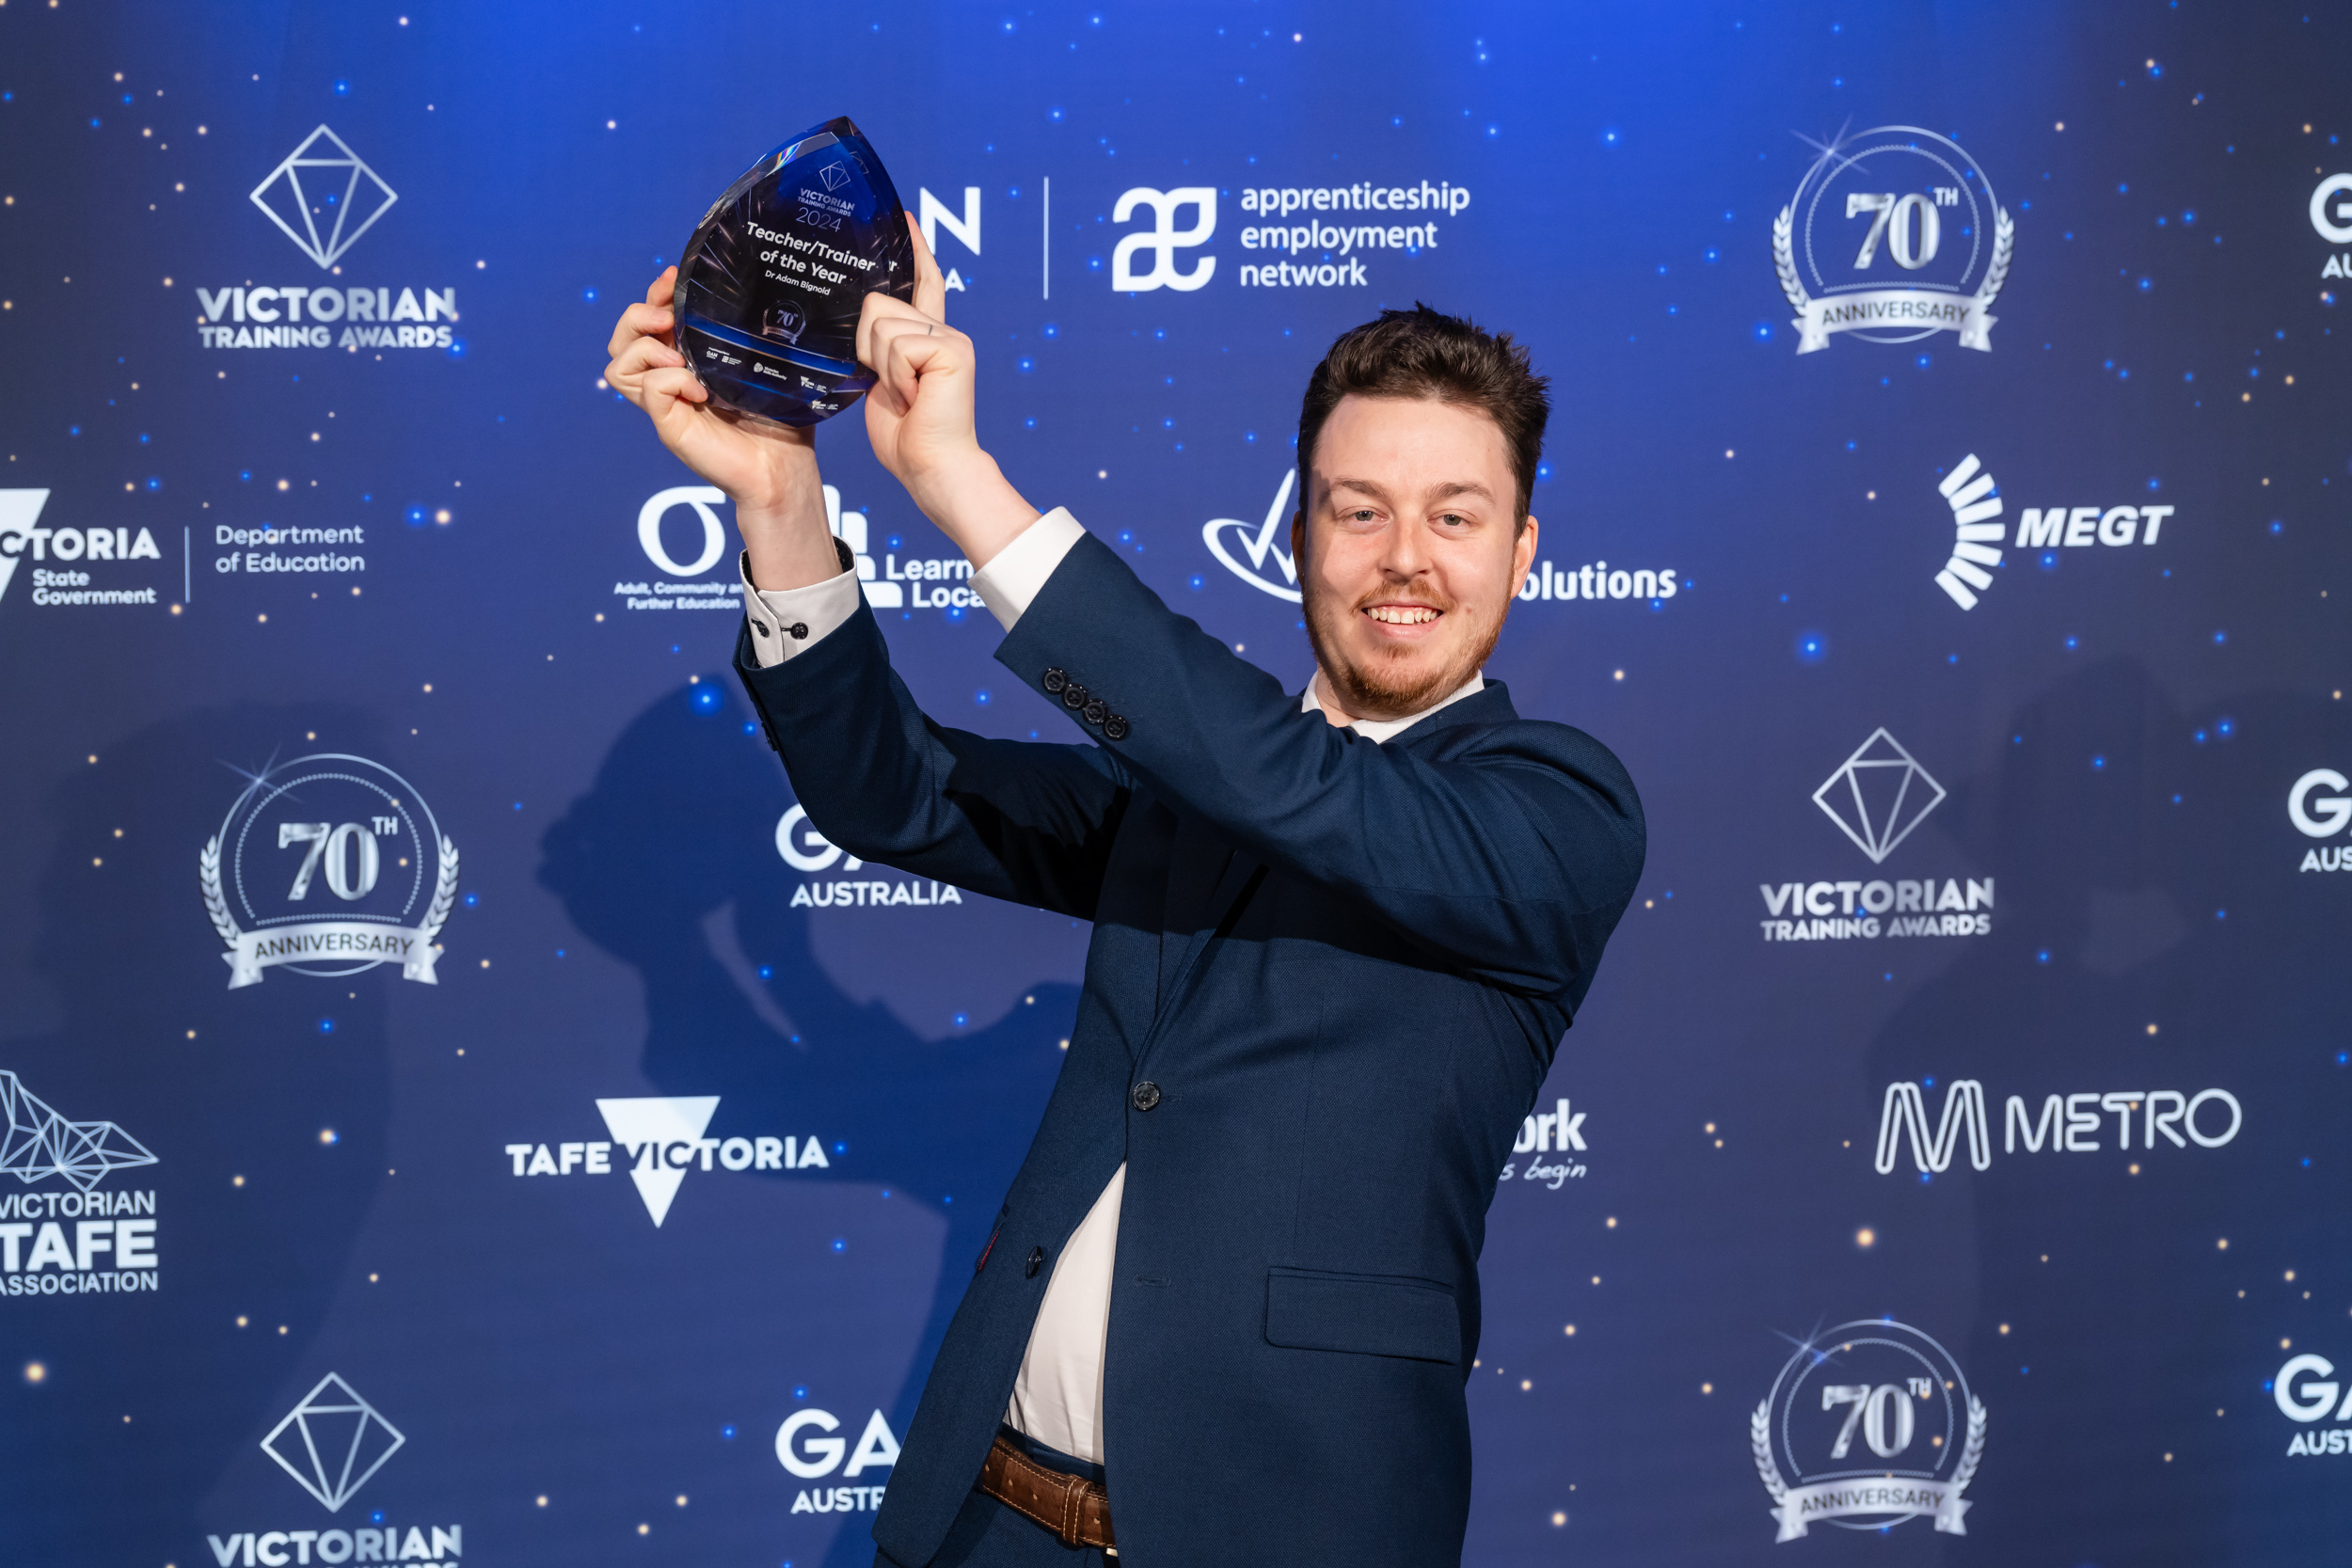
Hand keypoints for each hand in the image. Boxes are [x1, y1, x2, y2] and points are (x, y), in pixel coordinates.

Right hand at [606, 267, 833, 587]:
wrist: (784, 466)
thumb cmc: (778, 417)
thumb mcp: (762, 363)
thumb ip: (748, 331)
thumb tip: (753, 290)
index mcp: (686, 360)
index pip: (648, 321)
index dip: (654, 294)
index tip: (674, 277)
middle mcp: (669, 380)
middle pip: (621, 339)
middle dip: (638, 314)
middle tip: (669, 317)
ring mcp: (665, 404)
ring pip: (618, 364)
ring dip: (645, 347)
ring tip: (680, 356)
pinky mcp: (670, 425)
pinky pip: (648, 388)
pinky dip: (670, 380)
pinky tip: (700, 390)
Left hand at [857, 220, 1037, 565]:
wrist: (932, 467)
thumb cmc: (906, 436)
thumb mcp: (882, 380)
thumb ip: (879, 346)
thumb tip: (864, 316)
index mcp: (929, 337)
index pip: (921, 282)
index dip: (914, 250)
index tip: (905, 218)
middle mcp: (944, 330)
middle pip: (876, 305)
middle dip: (868, 348)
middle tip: (893, 387)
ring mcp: (950, 337)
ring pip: (879, 323)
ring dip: (880, 366)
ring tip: (905, 394)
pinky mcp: (951, 348)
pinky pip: (895, 344)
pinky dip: (894, 375)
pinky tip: (913, 395)